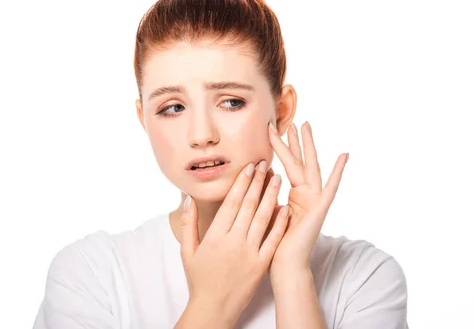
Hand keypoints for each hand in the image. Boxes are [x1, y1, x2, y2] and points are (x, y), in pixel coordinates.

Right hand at [179, 160, 289, 325]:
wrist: (213, 308)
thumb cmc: (199, 279)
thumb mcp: (187, 251)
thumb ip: (189, 224)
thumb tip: (189, 200)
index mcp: (215, 236)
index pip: (231, 203)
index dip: (241, 183)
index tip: (249, 167)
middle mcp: (233, 242)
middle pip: (248, 206)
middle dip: (257, 183)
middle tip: (265, 164)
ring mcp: (249, 253)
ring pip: (262, 219)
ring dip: (271, 196)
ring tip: (278, 178)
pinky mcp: (261, 265)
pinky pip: (273, 240)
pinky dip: (280, 224)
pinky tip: (286, 208)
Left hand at [267, 121, 348, 272]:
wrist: (284, 264)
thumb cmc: (274, 242)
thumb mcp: (268, 211)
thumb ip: (269, 193)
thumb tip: (262, 173)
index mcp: (294, 196)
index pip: (287, 166)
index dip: (280, 148)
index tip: (271, 130)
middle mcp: (306, 195)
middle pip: (299, 161)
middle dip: (296, 141)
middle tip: (293, 121)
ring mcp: (315, 200)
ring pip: (311, 167)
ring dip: (309, 146)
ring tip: (306, 126)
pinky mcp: (320, 209)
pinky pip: (330, 187)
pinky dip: (338, 171)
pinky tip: (343, 156)